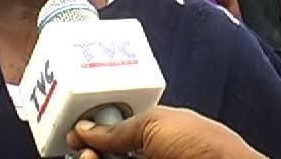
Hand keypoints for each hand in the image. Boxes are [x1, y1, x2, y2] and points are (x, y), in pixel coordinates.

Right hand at [66, 106, 264, 158]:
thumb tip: (87, 127)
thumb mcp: (154, 124)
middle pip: (109, 151)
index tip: (75, 130)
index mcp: (159, 132)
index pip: (119, 129)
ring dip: (90, 158)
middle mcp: (152, 153)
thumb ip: (119, 127)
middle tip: (78, 142)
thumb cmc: (205, 146)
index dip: (95, 128)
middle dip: (88, 145)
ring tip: (87, 155)